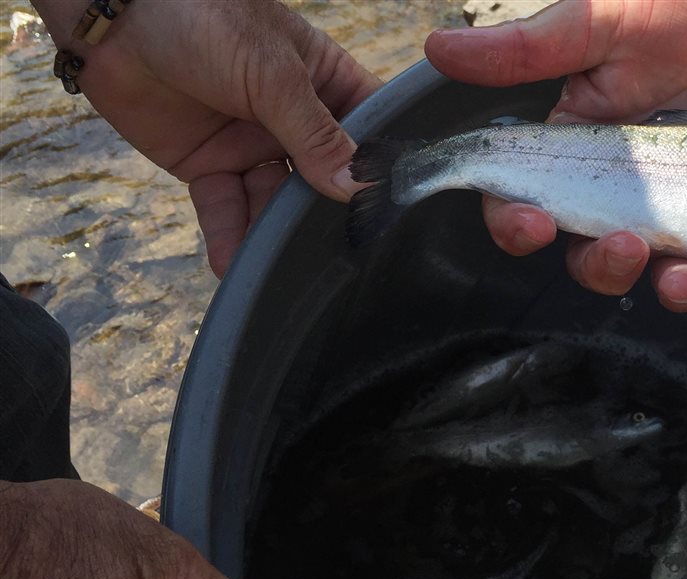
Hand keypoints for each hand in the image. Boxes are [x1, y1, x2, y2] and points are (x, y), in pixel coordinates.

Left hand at [32, 0, 380, 276]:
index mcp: (325, 83)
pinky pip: (226, 208)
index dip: (382, 167)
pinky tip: (237, 265)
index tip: (396, 209)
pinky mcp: (209, 166)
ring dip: (277, 234)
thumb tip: (357, 188)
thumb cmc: (204, 17)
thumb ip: (314, 134)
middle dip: (330, 212)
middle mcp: (295, 120)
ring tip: (285, 267)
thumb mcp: (272, 74)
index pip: (369, 130)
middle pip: (326, 177)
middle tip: (345, 254)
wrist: (112, 17)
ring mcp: (252, 145)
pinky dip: (230, 236)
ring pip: (276, 202)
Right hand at [424, 0, 686, 323]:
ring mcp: (680, 213)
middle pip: (590, 257)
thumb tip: (436, 49)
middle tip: (626, 244)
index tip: (531, 222)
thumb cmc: (670, 7)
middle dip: (601, 265)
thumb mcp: (596, 20)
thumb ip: (528, 48)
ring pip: (659, 276)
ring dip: (668, 290)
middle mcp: (622, 196)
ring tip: (685, 278)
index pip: (526, 208)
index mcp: (576, 155)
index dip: (517, 226)